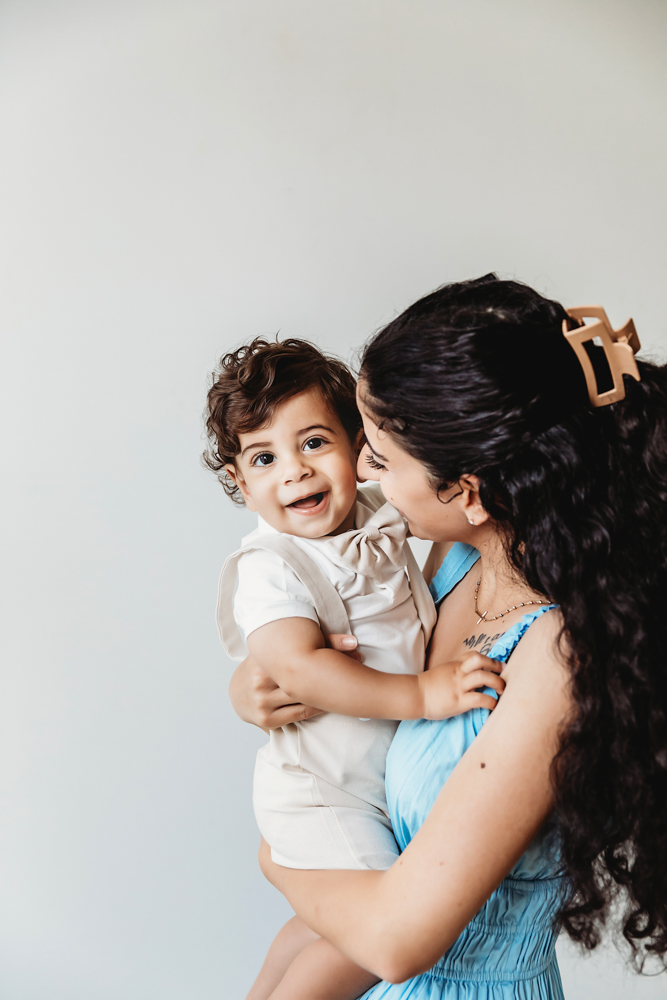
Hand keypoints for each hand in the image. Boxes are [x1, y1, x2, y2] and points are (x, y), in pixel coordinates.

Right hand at [228, 634, 361, 728]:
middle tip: (360, 665)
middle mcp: (261, 682)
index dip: (331, 650)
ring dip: (330, 693)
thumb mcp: (276, 651)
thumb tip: (353, 640)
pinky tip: (331, 702)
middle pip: (305, 677)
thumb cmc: (263, 666)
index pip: (302, 653)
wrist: (236, 692)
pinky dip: (317, 707)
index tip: (355, 648)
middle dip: (334, 672)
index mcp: (262, 660)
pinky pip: (300, 714)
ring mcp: (263, 703)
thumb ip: (307, 641)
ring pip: (304, 698)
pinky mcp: (267, 720)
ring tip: (352, 685)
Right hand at [417, 652, 504, 719]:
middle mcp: (458, 673)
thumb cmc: (428, 687)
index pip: (474, 655)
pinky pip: (480, 699)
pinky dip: (491, 702)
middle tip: (504, 674)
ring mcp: (459, 686)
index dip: (488, 659)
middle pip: (480, 660)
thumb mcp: (443, 672)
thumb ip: (457, 672)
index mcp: (454, 665)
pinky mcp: (459, 701)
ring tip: (502, 690)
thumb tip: (473, 677)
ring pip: (483, 677)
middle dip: (496, 666)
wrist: (414, 696)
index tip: (497, 667)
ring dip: (497, 682)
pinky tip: (494, 705)